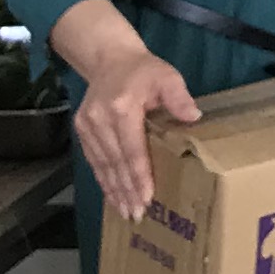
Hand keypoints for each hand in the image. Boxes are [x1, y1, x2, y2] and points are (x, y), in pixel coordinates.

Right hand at [74, 40, 201, 219]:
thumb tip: (193, 117)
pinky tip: (112, 196)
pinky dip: (104, 180)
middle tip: (137, 214)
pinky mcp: (81, 129)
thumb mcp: (167, 76)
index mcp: (121, 107)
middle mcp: (100, 119)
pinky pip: (94, 160)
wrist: (110, 59)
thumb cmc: (144, 71)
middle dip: (127, 191)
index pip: (132, 149)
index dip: (139, 175)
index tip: (146, 197)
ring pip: (102, 165)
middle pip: (116, 162)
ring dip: (114, 191)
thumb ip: (179, 97)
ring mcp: (87, 125)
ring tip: (126, 212)